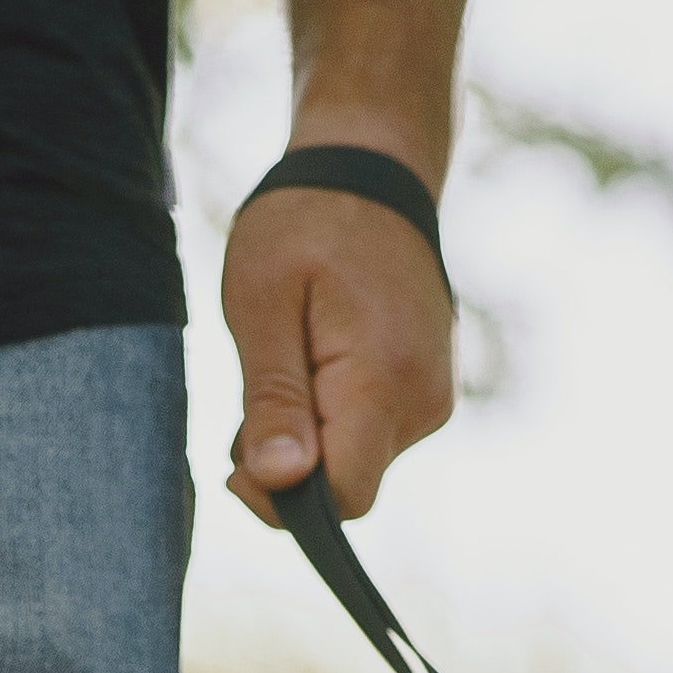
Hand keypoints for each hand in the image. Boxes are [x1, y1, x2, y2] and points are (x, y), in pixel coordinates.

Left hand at [220, 183, 454, 524]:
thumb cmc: (304, 226)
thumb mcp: (262, 305)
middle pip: (349, 485)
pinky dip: (333, 417)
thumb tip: (279, 482)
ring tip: (290, 360)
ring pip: (357, 462)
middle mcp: (425, 402)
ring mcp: (434, 397)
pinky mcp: (429, 390)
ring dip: (310, 436)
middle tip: (258, 389)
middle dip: (292, 463)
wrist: (370, 172)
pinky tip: (317, 360)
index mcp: (385, 380)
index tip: (237, 461)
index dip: (285, 501)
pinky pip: (372, 434)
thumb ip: (272, 399)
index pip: (344, 496)